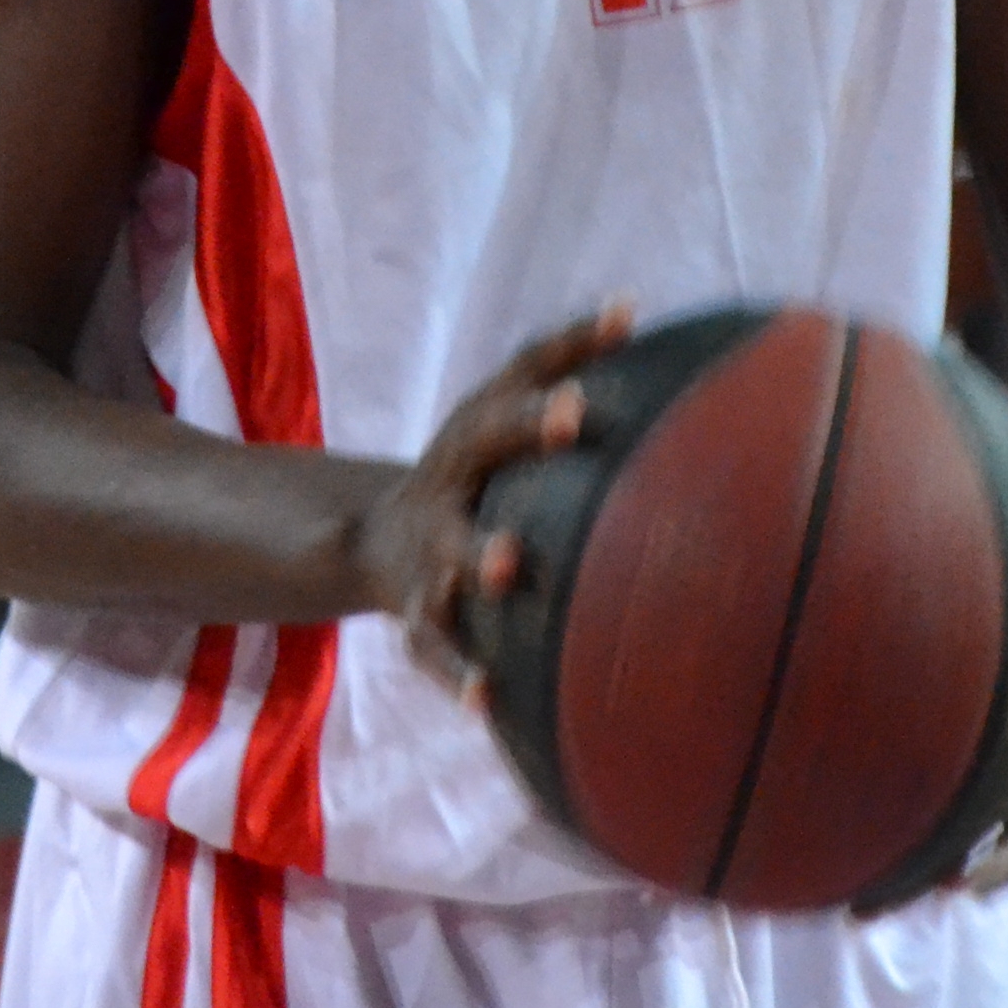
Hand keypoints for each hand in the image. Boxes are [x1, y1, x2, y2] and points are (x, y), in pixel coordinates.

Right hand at [355, 299, 633, 696]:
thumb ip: (561, 362)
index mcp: (474, 434)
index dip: (561, 361)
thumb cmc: (473, 470)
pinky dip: (459, 674)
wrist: (374, 542)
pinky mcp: (419, 614)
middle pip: (480, 448)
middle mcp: (449, 482)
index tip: (611, 344)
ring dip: (480, 557)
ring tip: (509, 568)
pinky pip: (435, 647)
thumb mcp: (497, 415)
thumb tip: (632, 305)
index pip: (517, 384)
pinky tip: (489, 702)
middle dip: (524, 428)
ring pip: (451, 553)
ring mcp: (429, 550)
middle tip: (574, 415)